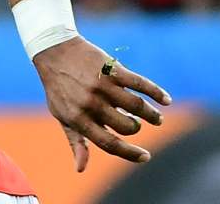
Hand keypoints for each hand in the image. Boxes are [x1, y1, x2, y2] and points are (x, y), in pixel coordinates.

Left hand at [33, 37, 171, 171]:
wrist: (53, 50)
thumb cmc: (58, 87)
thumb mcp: (62, 115)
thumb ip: (75, 141)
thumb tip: (80, 169)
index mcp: (78, 118)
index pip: (109, 143)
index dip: (130, 153)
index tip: (145, 156)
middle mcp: (91, 104)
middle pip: (127, 126)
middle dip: (135, 128)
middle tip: (136, 123)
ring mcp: (103, 86)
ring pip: (138, 107)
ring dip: (151, 115)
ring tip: (156, 117)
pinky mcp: (112, 69)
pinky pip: (141, 84)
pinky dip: (157, 93)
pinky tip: (166, 100)